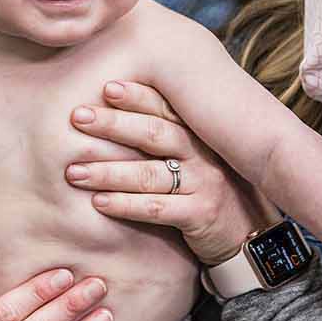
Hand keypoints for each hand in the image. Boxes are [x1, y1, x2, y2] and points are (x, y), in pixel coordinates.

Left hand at [65, 80, 279, 264]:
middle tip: (77, 117)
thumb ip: (165, 133)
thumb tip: (116, 104)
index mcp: (199, 133)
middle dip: (113, 124)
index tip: (107, 87)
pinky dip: (125, 205)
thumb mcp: (196, 154)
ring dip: (107, 171)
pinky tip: (99, 202)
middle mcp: (203, 154)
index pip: (165, 107)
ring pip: (149, 174)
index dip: (137, 96)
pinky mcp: (200, 215)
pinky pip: (156, 208)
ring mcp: (204, 184)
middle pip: (153, 134)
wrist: (248, 233)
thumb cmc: (209, 187)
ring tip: (74, 170)